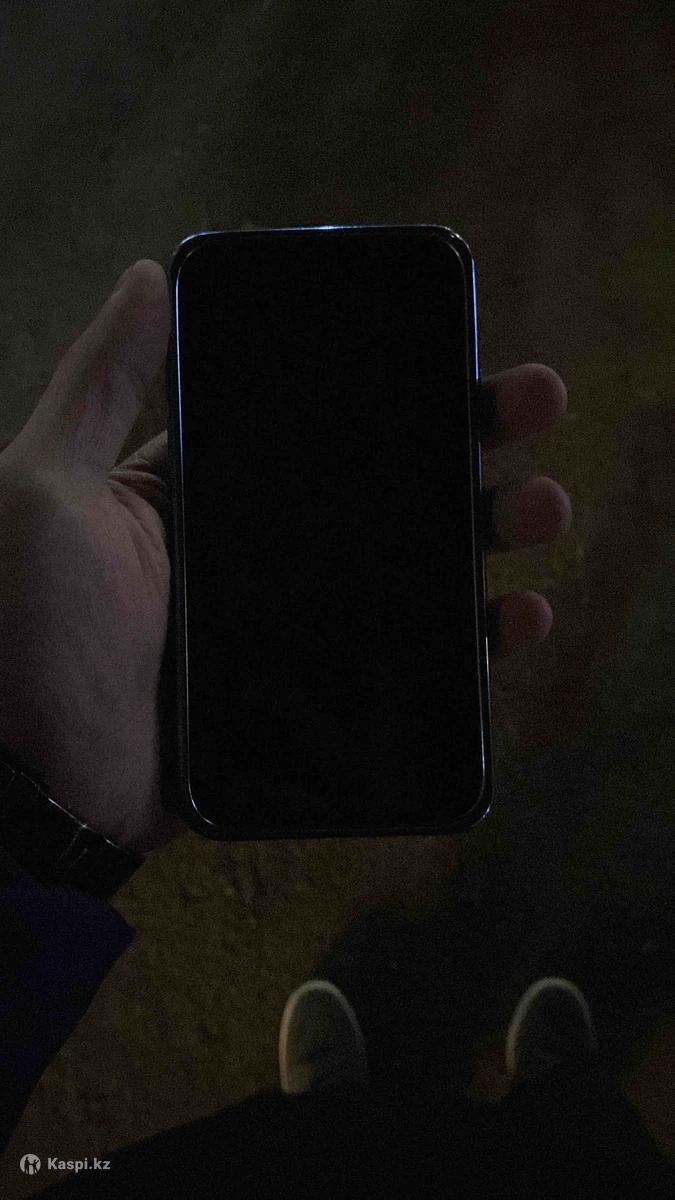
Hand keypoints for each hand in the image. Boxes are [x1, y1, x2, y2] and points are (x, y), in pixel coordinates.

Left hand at [0, 260, 570, 856]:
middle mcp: (264, 548)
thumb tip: (150, 275)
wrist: (40, 786)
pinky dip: (479, 640)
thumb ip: (98, 386)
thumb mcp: (42, 488)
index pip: (321, 421)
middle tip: (537, 405)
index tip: (461, 350)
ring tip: (543, 505)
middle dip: (473, 440)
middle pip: (392, 483)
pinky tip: (520, 615)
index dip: (397, 384)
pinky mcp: (320, 694)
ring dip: (494, 530)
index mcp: (207, 490)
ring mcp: (299, 624)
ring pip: (422, 566)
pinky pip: (418, 661)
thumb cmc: (25, 634)